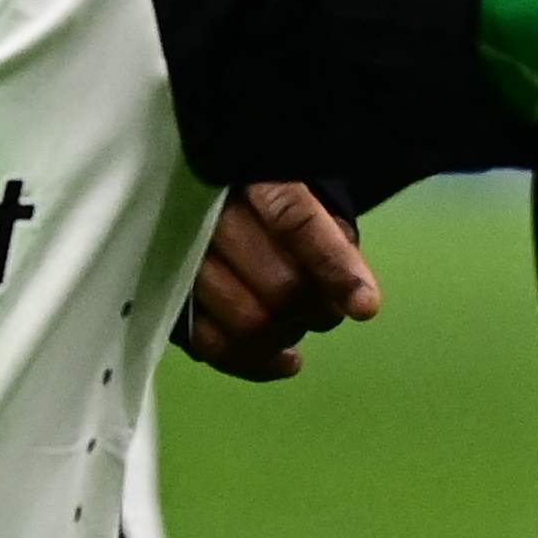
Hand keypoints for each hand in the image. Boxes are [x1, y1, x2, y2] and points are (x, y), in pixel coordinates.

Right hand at [175, 182, 383, 381]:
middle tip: (326, 311)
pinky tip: (286, 361)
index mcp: (251, 174)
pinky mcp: (172, 292)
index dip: (333, 266)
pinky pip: (212, 345)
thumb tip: (355, 297)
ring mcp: (183, 256)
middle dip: (315, 310)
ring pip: (247, 321)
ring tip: (297, 325)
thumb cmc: (268, 195)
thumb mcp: (307, 189)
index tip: (365, 307)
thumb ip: (332, 233)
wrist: (206, 194)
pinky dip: (257, 362)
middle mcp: (210, 212)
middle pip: (279, 285)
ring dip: (286, 335)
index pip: (295, 221)